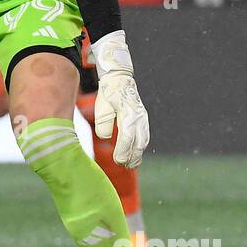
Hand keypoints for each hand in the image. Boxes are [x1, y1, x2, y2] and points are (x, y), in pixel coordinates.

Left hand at [90, 31, 148, 168]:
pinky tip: (135, 155)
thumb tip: (106, 137)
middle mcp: (139, 117)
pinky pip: (144, 136)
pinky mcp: (143, 120)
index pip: (127, 136)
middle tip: (124, 166)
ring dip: (138, 154)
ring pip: (143, 140)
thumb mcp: (102, 106)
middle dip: (132, 156)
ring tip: (131, 165)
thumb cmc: (109, 94)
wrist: (120, 80)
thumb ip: (103, 123)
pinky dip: (140, 147)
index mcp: (128, 113)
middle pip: (138, 141)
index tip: (118, 160)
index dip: (123, 150)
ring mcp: (143, 118)